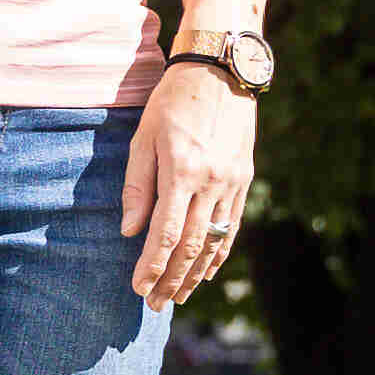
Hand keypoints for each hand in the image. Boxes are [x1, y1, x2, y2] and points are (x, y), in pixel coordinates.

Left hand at [122, 74, 256, 312]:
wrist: (220, 71)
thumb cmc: (172, 101)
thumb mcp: (144, 137)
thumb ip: (137, 186)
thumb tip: (130, 231)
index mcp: (182, 171)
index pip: (166, 234)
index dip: (151, 265)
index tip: (138, 288)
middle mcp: (211, 182)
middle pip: (192, 246)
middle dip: (172, 279)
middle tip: (155, 304)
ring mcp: (232, 182)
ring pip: (215, 241)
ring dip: (196, 274)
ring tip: (180, 297)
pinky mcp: (244, 178)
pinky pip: (233, 225)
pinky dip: (220, 253)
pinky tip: (208, 271)